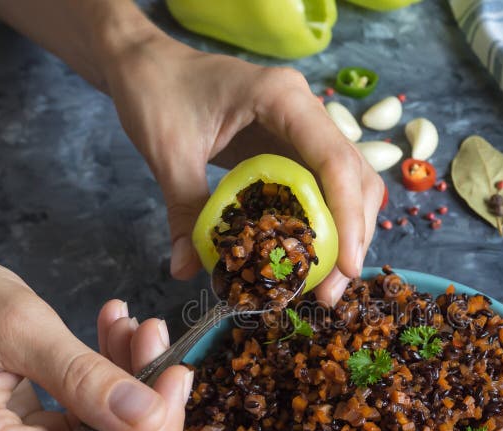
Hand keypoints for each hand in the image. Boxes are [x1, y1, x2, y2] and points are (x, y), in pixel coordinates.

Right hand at [0, 246, 190, 430]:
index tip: (177, 376)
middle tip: (152, 333)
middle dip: (144, 399)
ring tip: (129, 325)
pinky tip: (112, 337)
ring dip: (128, 383)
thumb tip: (151, 416)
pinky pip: (86, 428)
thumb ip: (84, 376)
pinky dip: (108, 385)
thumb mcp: (19, 325)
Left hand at [100, 29, 382, 303]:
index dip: (348, 217)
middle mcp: (306, 111)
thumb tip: (186, 270)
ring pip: (348, 185)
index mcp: (282, 98)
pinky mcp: (293, 148)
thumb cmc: (156, 91)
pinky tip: (304, 258)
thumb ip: (184, 209)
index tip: (346, 269)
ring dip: (344, 235)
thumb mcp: (168, 151)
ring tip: (323, 286)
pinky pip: (321, 189)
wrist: (147, 64)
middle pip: (355, 177)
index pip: (334, 160)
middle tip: (330, 292)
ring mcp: (303, 129)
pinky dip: (320, 226)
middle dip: (353, 237)